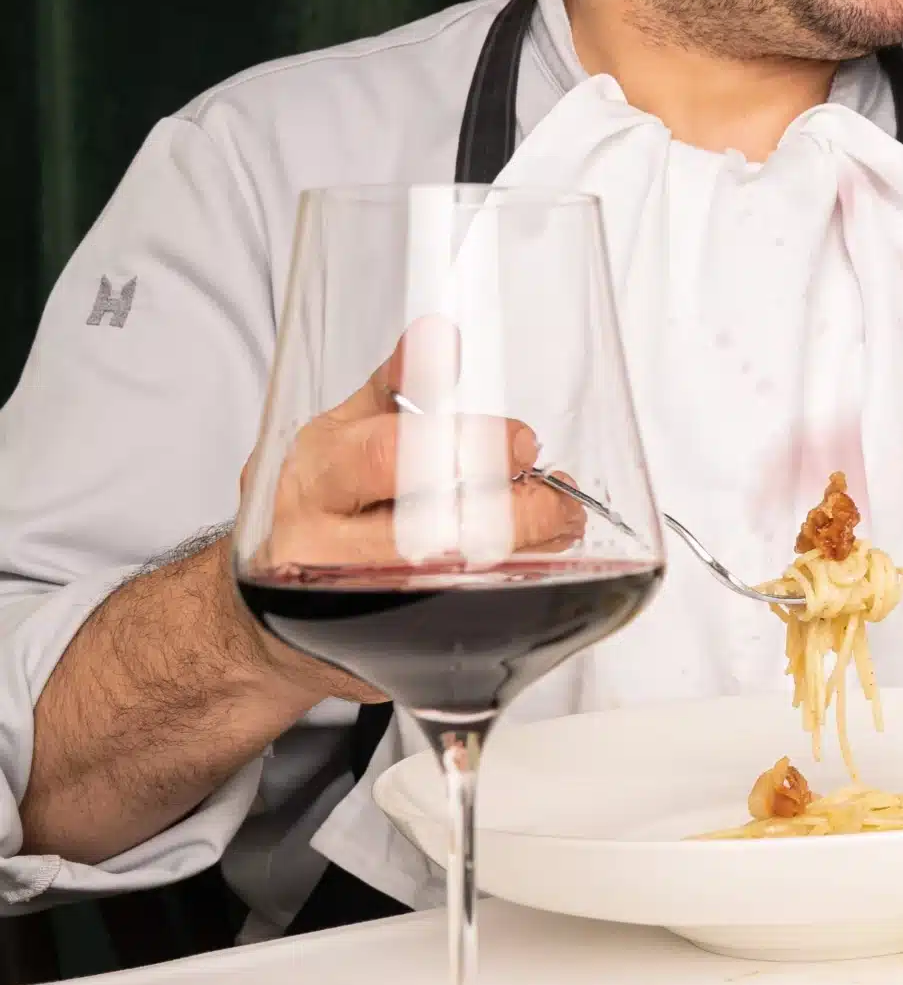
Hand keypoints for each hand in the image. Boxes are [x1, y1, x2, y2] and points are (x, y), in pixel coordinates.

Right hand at [247, 323, 582, 697]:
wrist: (261, 615)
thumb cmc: (318, 511)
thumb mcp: (340, 436)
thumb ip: (395, 390)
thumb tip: (436, 336)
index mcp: (315, 474)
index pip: (386, 454)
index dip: (466, 446)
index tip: (524, 442)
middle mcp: (321, 543)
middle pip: (431, 531)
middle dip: (516, 513)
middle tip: (558, 497)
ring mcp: (347, 604)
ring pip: (453, 583)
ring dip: (527, 553)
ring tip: (560, 525)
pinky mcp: (376, 648)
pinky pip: (457, 622)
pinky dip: (511, 593)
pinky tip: (536, 568)